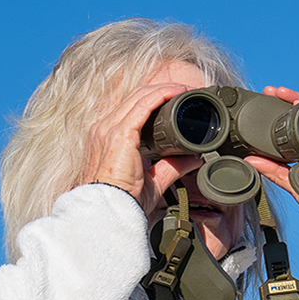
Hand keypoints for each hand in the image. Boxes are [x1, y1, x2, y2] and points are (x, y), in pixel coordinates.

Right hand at [78, 81, 201, 222]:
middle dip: (161, 91)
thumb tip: (194, 158)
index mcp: (108, 137)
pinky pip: (142, 105)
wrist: (109, 210)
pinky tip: (177, 93)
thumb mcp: (153, 181)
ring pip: (139, 96)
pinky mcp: (119, 133)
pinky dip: (161, 95)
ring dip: (163, 89)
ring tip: (184, 89)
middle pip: (134, 98)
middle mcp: (104, 128)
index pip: (130, 109)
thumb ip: (172, 167)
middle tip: (184, 91)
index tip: (175, 101)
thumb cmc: (125, 200)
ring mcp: (109, 128)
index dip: (153, 100)